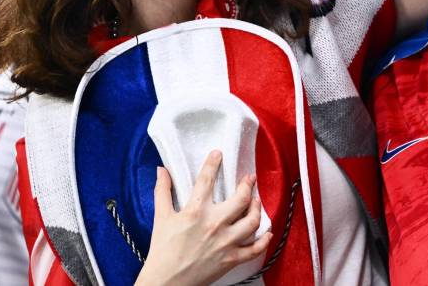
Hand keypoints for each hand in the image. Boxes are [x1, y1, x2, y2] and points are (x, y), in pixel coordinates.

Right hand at [135, 151, 271, 285]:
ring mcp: (225, 242)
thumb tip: (162, 170)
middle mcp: (214, 224)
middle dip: (247, 185)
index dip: (214, 163)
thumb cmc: (161, 251)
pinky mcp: (231, 259)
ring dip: (258, 208)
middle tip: (249, 179)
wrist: (165, 282)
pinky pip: (255, 248)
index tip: (219, 154)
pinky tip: (266, 232)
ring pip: (253, 221)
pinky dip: (264, 240)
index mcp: (195, 211)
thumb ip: (162, 191)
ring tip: (256, 201)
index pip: (207, 180)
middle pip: (241, 198)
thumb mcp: (161, 218)